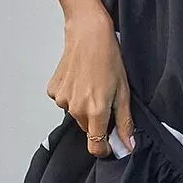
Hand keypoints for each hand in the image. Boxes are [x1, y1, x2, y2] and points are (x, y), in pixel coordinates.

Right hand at [47, 4, 133, 158]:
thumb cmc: (108, 58)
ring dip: (84, 107)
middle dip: (97, 121)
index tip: (110, 143)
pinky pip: (65, 103)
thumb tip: (128, 145)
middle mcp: (76, 108)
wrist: (88, 34)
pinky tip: (80, 80)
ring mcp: (62, 100)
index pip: (95, 146)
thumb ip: (125, 122)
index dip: (104, 148)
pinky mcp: (53, 91)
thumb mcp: (124, 92)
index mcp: (96, 110)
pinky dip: (72, 96)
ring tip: (92, 85)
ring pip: (76, 115)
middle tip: (105, 99)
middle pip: (87, 129)